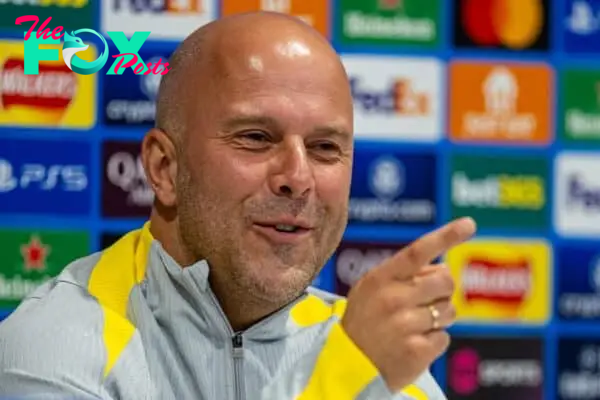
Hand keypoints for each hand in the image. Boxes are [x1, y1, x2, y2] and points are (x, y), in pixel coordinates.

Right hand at [340, 217, 476, 391]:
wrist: (347, 364)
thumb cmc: (364, 320)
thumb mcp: (370, 288)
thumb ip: (402, 274)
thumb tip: (442, 268)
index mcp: (382, 278)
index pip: (418, 251)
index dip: (446, 236)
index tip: (469, 224)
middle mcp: (394, 299)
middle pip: (445, 282)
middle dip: (441, 292)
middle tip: (424, 302)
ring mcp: (405, 326)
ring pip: (449, 311)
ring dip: (439, 318)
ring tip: (413, 326)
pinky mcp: (417, 352)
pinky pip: (444, 338)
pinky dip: (434, 341)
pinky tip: (412, 344)